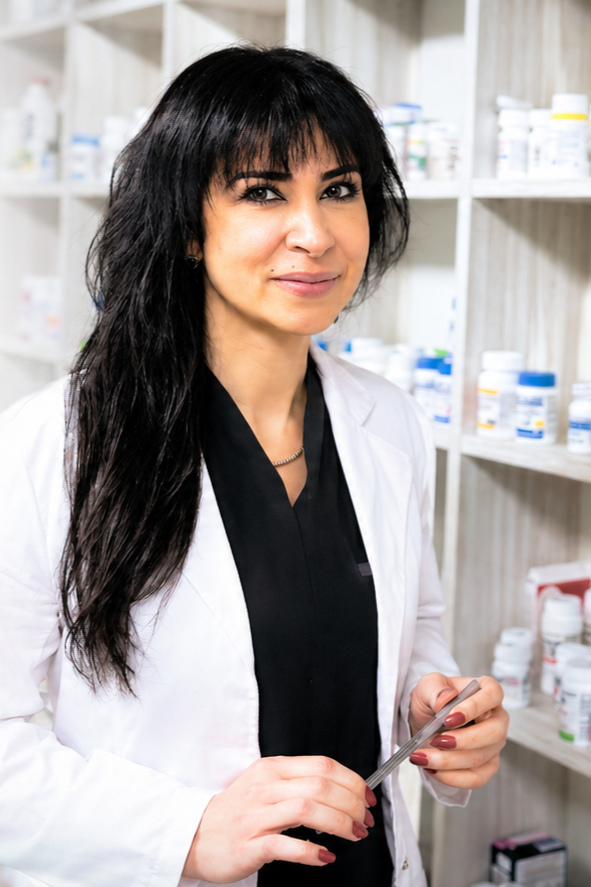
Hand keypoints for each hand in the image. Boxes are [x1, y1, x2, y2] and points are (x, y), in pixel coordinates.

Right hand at [182, 755, 374, 882]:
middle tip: (365, 819)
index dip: (352, 780)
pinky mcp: (250, 843)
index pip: (322, 766)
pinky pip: (287, 845)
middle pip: (321, 785)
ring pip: (309, 809)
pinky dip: (312, 851)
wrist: (195, 834)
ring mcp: (257, 814)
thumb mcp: (265, 784)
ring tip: (354, 834)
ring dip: (340, 823)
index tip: (366, 796)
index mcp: (273, 768)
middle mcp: (266, 786)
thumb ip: (298, 782)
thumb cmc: (236, 811)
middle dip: (352, 803)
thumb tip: (341, 789)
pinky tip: (325, 856)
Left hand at [408, 673, 507, 789]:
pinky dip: (453, 777)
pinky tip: (433, 769)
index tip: (449, 718)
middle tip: (436, 741)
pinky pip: (476, 778)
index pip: (493, 694)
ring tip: (422, 757)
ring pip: (481, 757)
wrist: (425, 719)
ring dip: (449, 761)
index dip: (474, 706)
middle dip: (463, 741)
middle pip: (493, 732)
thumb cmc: (433, 698)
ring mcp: (494, 744)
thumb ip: (435, 689)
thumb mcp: (428, 685)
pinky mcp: (487, 765)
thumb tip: (446, 698)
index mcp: (487, 691)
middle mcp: (496, 718)